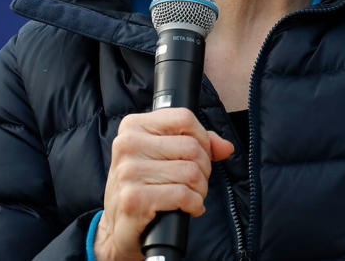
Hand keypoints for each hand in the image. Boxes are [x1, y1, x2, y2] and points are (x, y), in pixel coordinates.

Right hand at [94, 108, 234, 260]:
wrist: (118, 226)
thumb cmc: (143, 186)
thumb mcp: (163, 156)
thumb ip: (197, 144)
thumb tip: (226, 147)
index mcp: (133, 126)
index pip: (184, 118)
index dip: (202, 138)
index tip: (199, 155)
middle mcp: (127, 144)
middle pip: (192, 147)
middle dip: (203, 168)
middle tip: (194, 182)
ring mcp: (128, 172)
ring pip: (191, 172)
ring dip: (200, 189)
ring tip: (190, 196)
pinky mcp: (134, 199)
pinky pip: (183, 195)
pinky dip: (194, 205)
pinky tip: (187, 208)